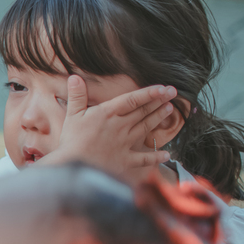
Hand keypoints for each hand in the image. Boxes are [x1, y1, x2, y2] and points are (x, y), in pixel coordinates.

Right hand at [48, 77, 174, 174]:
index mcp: (107, 114)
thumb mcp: (71, 115)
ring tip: (169, 109)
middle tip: (172, 94)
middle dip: (158, 101)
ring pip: (145, 128)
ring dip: (158, 118)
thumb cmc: (72, 141)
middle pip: (142, 111)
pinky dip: (156, 156)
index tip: (163, 88)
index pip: (132, 100)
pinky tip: (167, 154)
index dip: (149, 93)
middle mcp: (120, 126)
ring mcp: (125, 143)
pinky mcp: (125, 160)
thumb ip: (76, 96)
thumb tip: (75, 77)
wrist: (74, 166)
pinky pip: (144, 158)